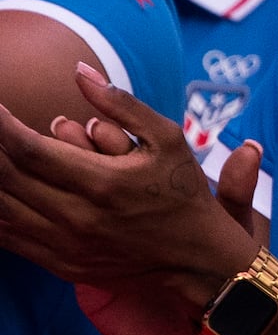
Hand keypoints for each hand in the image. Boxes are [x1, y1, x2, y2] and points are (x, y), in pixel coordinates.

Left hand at [0, 66, 251, 308]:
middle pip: (6, 177)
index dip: (0, 125)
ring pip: (1, 209)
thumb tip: (78, 70)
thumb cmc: (185, 195)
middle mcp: (79, 217)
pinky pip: (9, 237)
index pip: (30, 149)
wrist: (201, 262)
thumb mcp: (168, 141)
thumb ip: (121, 104)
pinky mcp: (61, 264)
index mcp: (103, 183)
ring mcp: (67, 246)